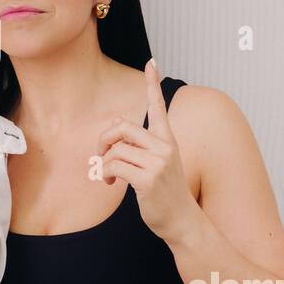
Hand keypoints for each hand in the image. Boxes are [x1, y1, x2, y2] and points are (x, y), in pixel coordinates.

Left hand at [96, 59, 196, 244]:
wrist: (182, 221)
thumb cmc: (165, 194)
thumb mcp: (155, 165)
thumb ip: (138, 147)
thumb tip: (113, 129)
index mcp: (167, 140)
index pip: (159, 107)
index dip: (153, 84)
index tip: (151, 62)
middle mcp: (165, 147)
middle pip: (122, 127)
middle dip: (103, 140)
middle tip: (100, 156)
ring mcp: (158, 163)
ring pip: (115, 149)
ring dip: (103, 163)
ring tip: (107, 176)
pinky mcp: (148, 179)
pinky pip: (114, 165)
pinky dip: (105, 173)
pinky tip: (109, 183)